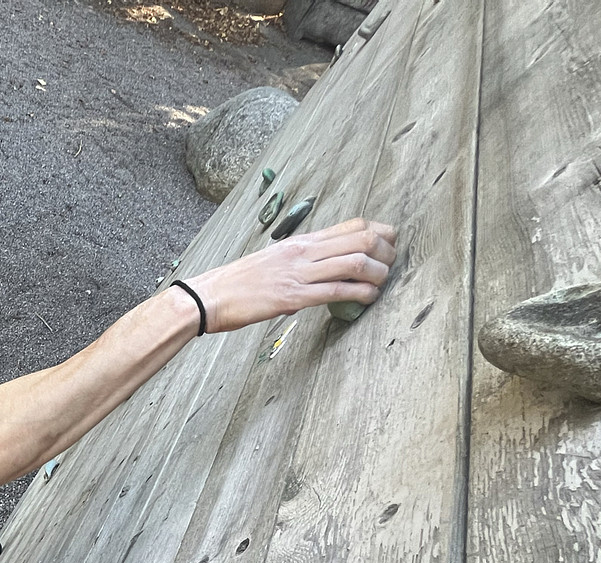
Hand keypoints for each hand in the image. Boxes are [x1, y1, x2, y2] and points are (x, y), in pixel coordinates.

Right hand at [187, 217, 396, 333]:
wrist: (208, 297)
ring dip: (379, 274)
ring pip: (356, 262)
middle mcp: (303, 252)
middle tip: (391, 265)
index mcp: (299, 241)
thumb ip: (300, 264)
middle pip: (362, 238)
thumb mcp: (273, 262)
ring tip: (382, 284)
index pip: (352, 224)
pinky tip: (368, 300)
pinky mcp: (293, 297)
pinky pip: (337, 291)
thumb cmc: (237, 283)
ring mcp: (299, 273)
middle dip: (387, 251)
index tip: (390, 245)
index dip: (381, 231)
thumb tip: (321, 274)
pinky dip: (361, 295)